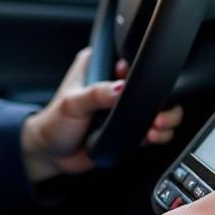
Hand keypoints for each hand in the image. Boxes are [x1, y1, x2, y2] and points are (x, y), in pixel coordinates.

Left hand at [21, 47, 183, 183]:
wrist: (50, 156)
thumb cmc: (53, 124)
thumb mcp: (72, 104)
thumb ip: (96, 95)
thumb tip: (122, 87)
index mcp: (100, 65)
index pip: (133, 59)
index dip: (146, 71)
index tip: (149, 86)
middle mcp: (115, 83)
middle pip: (152, 85)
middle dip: (163, 101)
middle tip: (159, 115)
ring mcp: (124, 107)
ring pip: (158, 107)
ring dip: (164, 118)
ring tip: (157, 127)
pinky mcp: (129, 127)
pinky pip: (152, 128)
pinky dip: (158, 134)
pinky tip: (152, 137)